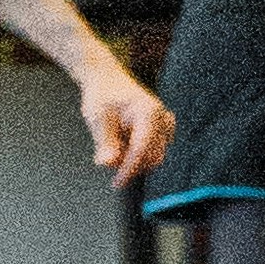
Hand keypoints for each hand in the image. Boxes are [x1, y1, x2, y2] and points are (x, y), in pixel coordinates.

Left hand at [68, 50, 169, 190]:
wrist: (108, 80)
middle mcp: (163, 119)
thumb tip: (108, 164)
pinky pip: (153, 152)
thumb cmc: (102, 96)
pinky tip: (124, 140)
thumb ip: (104, 142)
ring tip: (114, 141)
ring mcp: (166, 124)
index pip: (143, 150)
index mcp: (149, 113)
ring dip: (133, 159)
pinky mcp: (164, 130)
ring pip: (153, 157)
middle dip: (130, 164)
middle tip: (106, 155)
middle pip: (152, 157)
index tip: (116, 182)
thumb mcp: (98, 118)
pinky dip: (137, 153)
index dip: (130, 169)